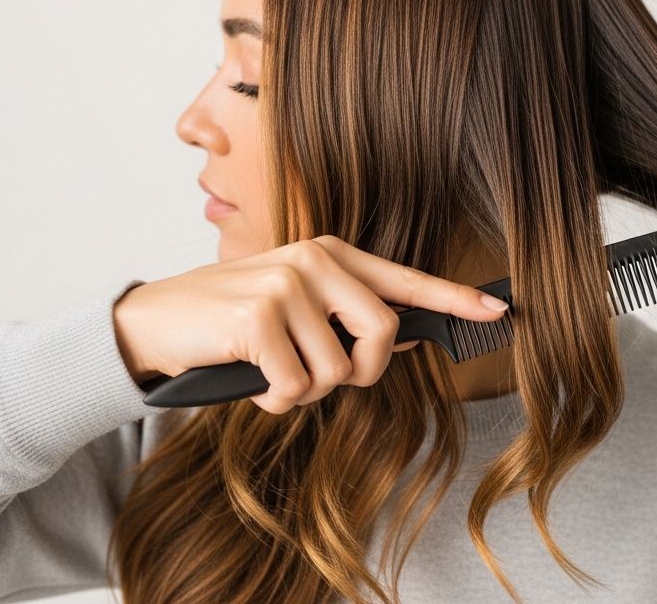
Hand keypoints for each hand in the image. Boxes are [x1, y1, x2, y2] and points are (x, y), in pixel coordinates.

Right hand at [112, 235, 509, 413]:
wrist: (158, 322)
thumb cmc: (234, 322)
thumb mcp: (296, 306)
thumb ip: (347, 315)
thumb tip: (406, 334)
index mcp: (331, 256)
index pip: (405, 280)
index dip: (454, 299)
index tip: (498, 311)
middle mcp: (315, 261)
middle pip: (382, 332)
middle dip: (360, 372)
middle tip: (320, 377)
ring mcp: (287, 285)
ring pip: (337, 371)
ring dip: (305, 391)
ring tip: (272, 370)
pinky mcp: (259, 317)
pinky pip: (296, 388)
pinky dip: (275, 401)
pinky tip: (251, 378)